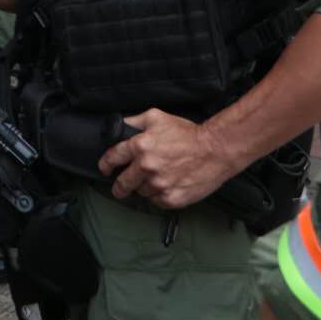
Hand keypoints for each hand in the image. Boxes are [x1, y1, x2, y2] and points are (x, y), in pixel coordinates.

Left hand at [98, 109, 236, 209]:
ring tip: (157, 178)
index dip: (105, 164)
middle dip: (119, 186)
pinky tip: (167, 185)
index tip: (105, 169)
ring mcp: (159, 185)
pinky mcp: (171, 199)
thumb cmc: (188, 134)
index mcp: (140, 146)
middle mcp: (146, 167)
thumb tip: (119, 127)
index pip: (112, 158)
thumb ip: (135, 122)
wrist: (215, 150)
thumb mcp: (157, 118)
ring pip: (140, 192)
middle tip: (121, 186)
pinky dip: (159, 195)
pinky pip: (156, 201)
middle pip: (122, 183)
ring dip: (144, 187)